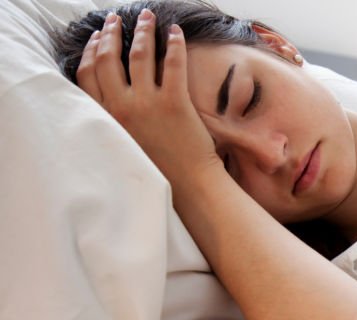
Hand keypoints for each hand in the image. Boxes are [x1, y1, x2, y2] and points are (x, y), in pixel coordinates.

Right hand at [76, 10, 219, 184]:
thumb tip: (111, 95)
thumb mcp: (122, 142)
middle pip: (110, 58)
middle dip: (112, 33)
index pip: (88, 73)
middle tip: (117, 19)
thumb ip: (112, 119)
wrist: (188, 184)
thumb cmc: (158, 167)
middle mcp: (122, 107)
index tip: (98, 37)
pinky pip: (173, 63)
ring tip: (147, 17)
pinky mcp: (175, 103)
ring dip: (143, 31)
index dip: (92, 50)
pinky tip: (175, 32)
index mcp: (106, 116)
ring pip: (140, 54)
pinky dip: (174, 43)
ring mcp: (148, 103)